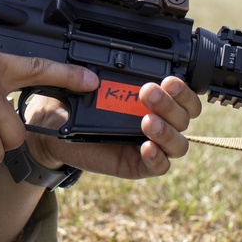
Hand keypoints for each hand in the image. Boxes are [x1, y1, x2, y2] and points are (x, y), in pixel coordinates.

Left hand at [23, 76, 201, 178]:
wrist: (55, 125)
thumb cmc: (77, 100)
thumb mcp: (89, 82)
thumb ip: (94, 74)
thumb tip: (92, 76)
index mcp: (155, 99)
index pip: (186, 98)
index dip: (184, 90)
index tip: (168, 79)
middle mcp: (159, 121)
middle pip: (184, 118)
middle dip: (170, 104)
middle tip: (148, 92)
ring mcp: (150, 144)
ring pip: (179, 144)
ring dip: (167, 131)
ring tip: (146, 121)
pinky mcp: (137, 165)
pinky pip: (159, 167)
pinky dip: (157, 158)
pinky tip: (146, 147)